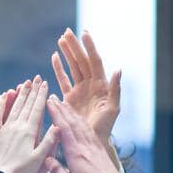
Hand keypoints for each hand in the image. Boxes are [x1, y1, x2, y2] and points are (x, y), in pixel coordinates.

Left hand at [0, 77, 49, 172]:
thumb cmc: (22, 172)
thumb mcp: (39, 159)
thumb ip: (49, 142)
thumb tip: (58, 126)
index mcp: (29, 132)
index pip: (36, 109)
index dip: (41, 96)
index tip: (45, 84)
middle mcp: (17, 127)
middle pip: (26, 104)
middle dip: (32, 90)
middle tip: (37, 78)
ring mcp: (5, 129)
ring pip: (14, 107)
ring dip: (20, 94)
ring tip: (25, 83)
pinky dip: (1, 104)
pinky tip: (3, 96)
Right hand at [37, 95, 131, 172]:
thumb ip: (56, 172)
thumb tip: (46, 159)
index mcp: (76, 154)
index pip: (64, 129)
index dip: (56, 114)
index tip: (48, 103)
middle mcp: (85, 146)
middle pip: (72, 122)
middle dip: (61, 108)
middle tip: (52, 97)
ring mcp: (93, 146)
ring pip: (81, 124)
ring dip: (71, 112)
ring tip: (63, 102)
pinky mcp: (99, 149)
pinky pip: (88, 130)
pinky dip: (81, 121)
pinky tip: (77, 118)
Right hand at [52, 29, 120, 145]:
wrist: (93, 141)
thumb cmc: (105, 126)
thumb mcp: (113, 108)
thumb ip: (115, 89)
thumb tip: (118, 69)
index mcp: (101, 84)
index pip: (95, 61)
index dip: (89, 47)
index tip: (84, 33)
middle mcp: (90, 84)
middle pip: (82, 61)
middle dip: (75, 46)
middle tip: (67, 32)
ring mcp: (79, 90)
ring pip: (72, 67)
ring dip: (67, 53)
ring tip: (61, 39)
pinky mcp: (69, 98)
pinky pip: (63, 79)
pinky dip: (59, 69)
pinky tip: (54, 57)